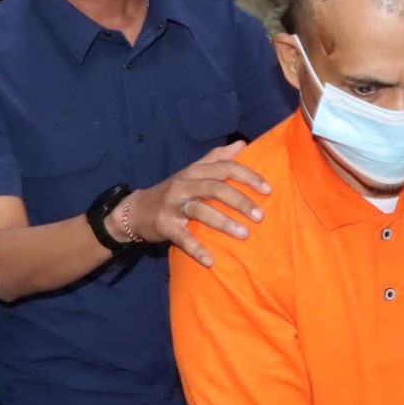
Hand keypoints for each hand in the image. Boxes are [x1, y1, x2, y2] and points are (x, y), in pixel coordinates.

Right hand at [123, 141, 271, 267]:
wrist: (135, 211)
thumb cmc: (172, 191)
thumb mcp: (192, 171)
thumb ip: (216, 158)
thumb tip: (241, 144)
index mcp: (194, 171)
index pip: (224, 167)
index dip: (248, 176)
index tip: (268, 189)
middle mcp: (184, 185)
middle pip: (215, 188)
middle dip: (240, 201)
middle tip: (261, 216)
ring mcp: (173, 205)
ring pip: (201, 211)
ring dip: (224, 223)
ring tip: (245, 234)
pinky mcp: (164, 226)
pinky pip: (182, 238)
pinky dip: (197, 249)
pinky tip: (211, 261)